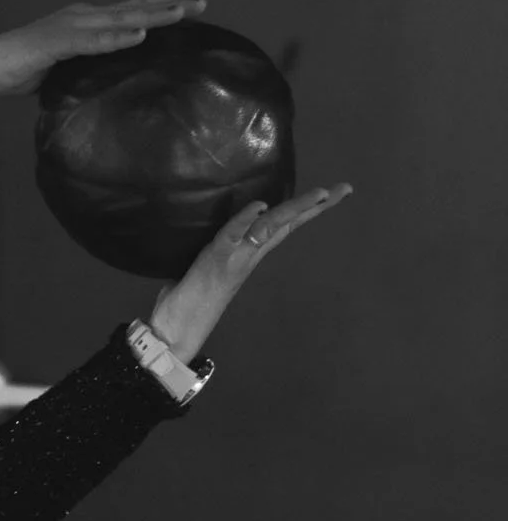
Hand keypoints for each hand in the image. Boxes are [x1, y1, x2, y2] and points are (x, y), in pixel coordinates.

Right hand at [0, 0, 205, 125]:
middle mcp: (84, 17)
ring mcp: (72, 27)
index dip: (162, 5)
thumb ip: (89, 66)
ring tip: (182, 13)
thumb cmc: (22, 70)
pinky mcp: (58, 43)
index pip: (132, 11)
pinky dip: (117, 38)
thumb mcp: (67, 67)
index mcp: (86, 21)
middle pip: (135, 8)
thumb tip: (110, 80)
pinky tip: (140, 35)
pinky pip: (94, 41)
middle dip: (170, 3)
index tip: (191, 1)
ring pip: (121, 19)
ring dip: (153, 15)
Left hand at [149, 184, 352, 364]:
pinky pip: (232, 237)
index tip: (330, 193)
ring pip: (268, 229)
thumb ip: (227, 244)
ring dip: (293, 210)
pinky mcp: (215, 262)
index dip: (305, 209)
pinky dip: (245, 220)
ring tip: (319, 195)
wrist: (177, 331)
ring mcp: (234, 259)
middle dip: (315, 207)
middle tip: (343, 190)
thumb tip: (245, 220)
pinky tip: (261, 207)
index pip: (282, 226)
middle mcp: (248, 255)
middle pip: (286, 225)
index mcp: (249, 253)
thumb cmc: (189, 300)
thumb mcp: (209, 265)